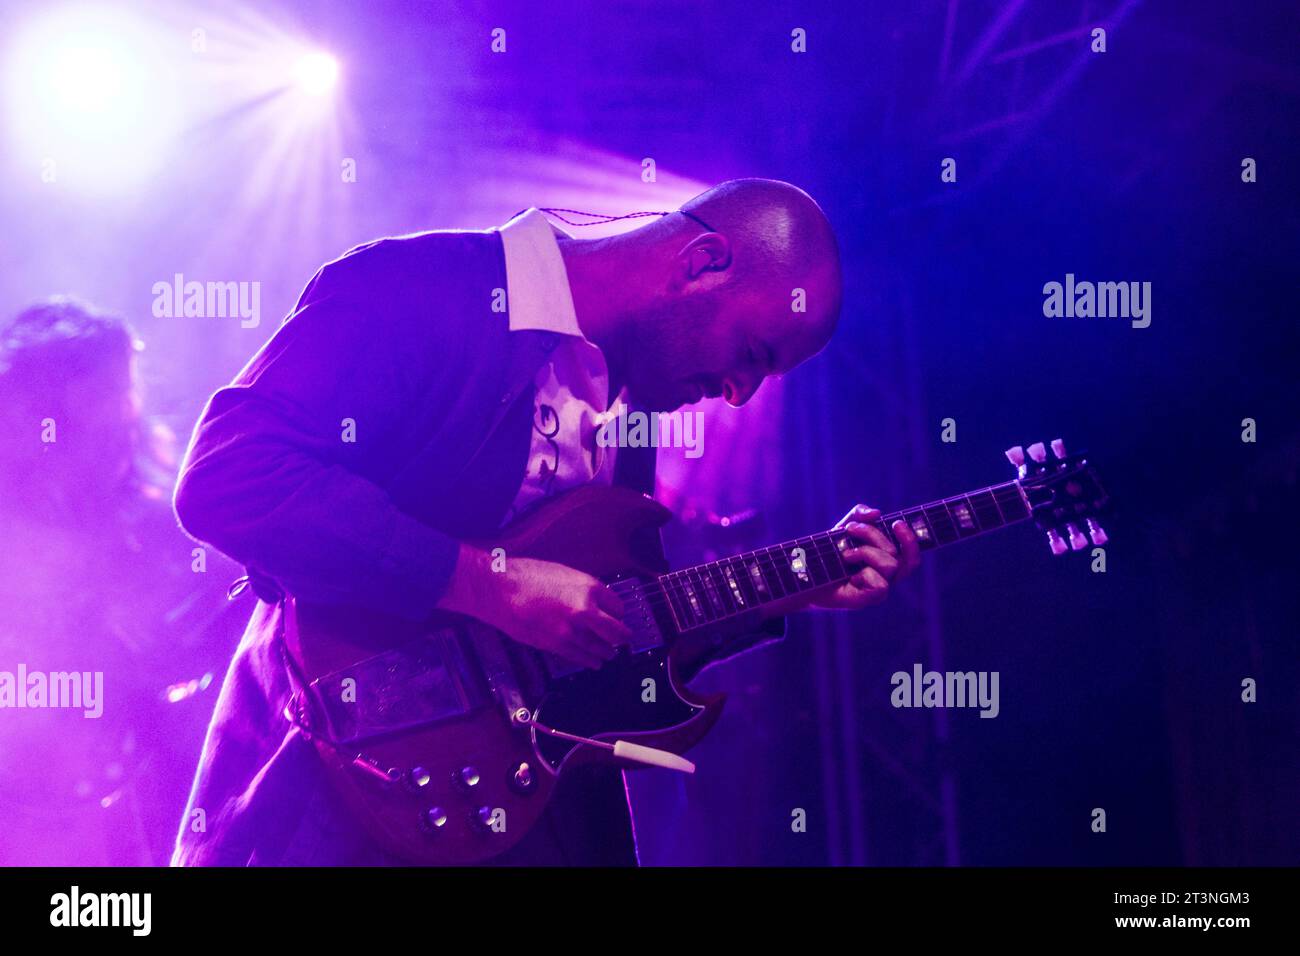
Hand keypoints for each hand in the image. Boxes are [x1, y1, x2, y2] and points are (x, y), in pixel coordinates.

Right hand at [439, 545, 631, 669]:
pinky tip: (594, 662)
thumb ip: (583, 589)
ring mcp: (571, 631)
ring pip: (600, 648)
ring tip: (609, 653)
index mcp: (589, 588)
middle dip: (622, 637)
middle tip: (623, 639)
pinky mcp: (556, 645)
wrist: (500, 590)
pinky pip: (581, 657)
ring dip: (607, 652)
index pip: (618, 606)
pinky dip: (590, 661)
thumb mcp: (564, 573)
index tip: (616, 616)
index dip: (618, 612)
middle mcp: (585, 611)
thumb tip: (595, 601)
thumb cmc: (527, 576)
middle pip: (617, 632)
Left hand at [762, 504, 920, 615]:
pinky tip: (849, 576)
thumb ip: (860, 515)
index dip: (911, 539)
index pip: (912, 553)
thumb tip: (876, 513)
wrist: (806, 574)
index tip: (897, 523)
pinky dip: (864, 574)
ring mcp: (880, 589)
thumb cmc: (829, 552)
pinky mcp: (869, 600)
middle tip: (850, 529)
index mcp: (887, 558)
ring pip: (891, 564)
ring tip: (845, 554)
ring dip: (865, 552)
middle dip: (872, 534)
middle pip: (898, 552)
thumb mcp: (845, 527)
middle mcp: (887, 575)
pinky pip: (881, 585)